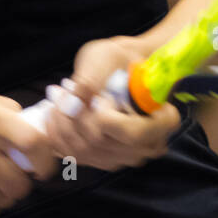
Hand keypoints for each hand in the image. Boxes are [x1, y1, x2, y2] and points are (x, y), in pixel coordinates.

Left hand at [40, 36, 180, 170]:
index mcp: (164, 119)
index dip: (103, 117)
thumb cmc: (118, 58)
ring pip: (85, 153)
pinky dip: (59, 137)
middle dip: (72, 118)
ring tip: (54, 101)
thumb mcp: (107, 57)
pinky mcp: (108, 159)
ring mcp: (128, 156)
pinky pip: (78, 157)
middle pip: (102, 144)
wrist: (119, 68)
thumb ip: (92, 78)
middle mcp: (150, 145)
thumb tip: (73, 103)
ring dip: (61, 127)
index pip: (131, 133)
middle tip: (58, 92)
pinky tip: (53, 115)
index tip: (90, 93)